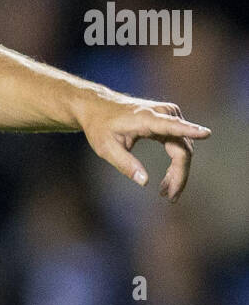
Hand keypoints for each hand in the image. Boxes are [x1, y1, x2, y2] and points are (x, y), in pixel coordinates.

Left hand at [77, 94, 210, 200]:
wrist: (98, 106)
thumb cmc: (100, 127)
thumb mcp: (105, 148)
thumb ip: (125, 164)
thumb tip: (144, 181)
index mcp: (146, 118)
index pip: (172, 126)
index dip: (191, 131)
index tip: (206, 134)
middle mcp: (163, 113)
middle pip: (182, 148)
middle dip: (179, 175)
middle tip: (170, 198)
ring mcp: (169, 115)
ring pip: (184, 149)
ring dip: (178, 172)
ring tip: (165, 193)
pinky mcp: (170, 120)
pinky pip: (180, 145)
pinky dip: (176, 164)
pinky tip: (167, 182)